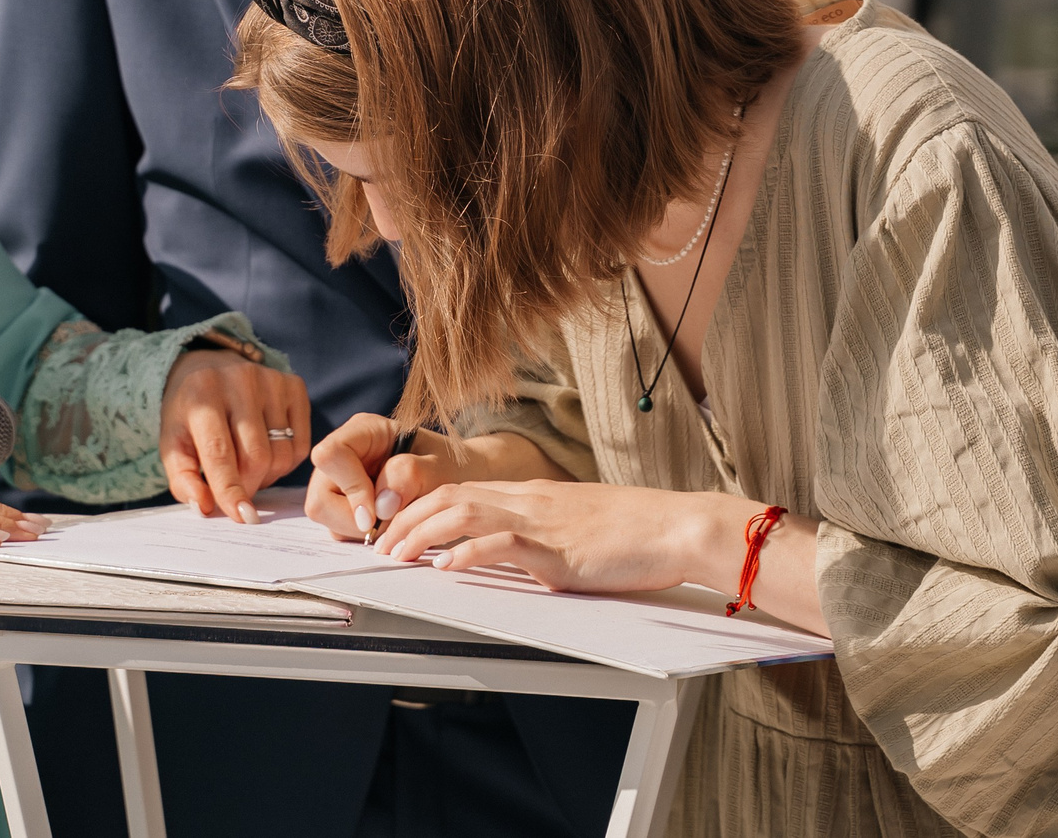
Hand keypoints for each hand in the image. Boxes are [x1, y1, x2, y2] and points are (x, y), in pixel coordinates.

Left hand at [161, 349, 311, 522]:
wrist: (210, 368)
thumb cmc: (190, 415)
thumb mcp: (173, 444)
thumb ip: (183, 479)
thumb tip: (204, 507)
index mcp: (201, 393)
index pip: (219, 450)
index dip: (230, 489)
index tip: (241, 517)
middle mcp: (238, 380)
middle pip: (256, 456)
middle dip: (248, 486)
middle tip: (237, 490)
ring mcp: (270, 379)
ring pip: (282, 454)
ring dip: (267, 476)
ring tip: (248, 468)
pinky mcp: (293, 385)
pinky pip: (301, 444)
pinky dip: (286, 462)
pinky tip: (268, 453)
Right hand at [306, 414, 460, 540]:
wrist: (459, 481)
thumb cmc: (449, 468)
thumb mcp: (437, 467)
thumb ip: (409, 477)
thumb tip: (380, 506)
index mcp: (363, 430)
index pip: (331, 455)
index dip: (350, 489)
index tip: (378, 515)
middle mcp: (344, 454)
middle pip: (319, 496)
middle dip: (352, 519)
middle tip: (388, 523)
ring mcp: (339, 481)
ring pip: (325, 516)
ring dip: (359, 530)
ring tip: (393, 521)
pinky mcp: (343, 505)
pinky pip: (337, 529)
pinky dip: (361, 536)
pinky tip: (387, 526)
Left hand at [376, 481, 760, 596]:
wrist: (678, 526)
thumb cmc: (636, 531)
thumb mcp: (577, 525)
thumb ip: (542, 531)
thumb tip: (516, 550)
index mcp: (532, 494)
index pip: (461, 490)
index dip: (420, 507)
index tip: (393, 527)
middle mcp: (530, 499)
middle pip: (451, 496)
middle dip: (407, 520)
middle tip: (379, 545)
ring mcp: (543, 521)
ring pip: (466, 512)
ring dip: (422, 534)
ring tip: (396, 555)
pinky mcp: (559, 548)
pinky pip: (503, 543)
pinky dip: (467, 553)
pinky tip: (445, 566)